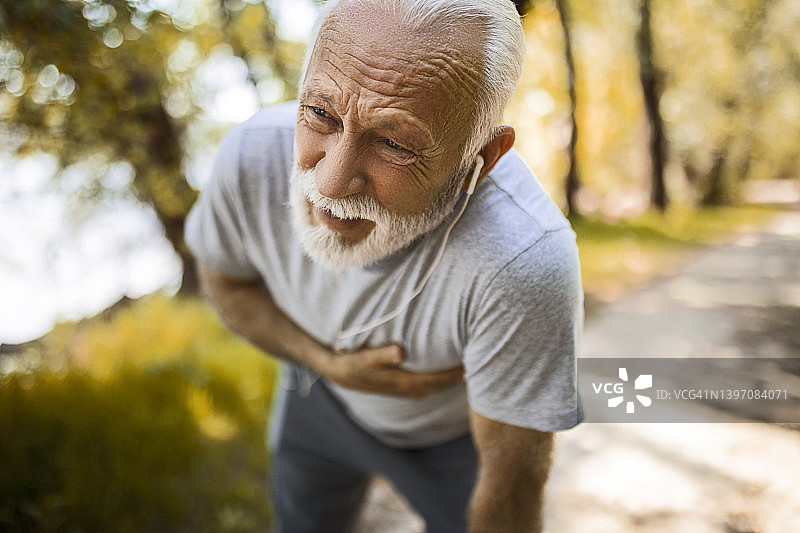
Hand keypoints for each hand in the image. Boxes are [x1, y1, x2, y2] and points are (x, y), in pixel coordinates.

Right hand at [323, 344, 463, 398]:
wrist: (339, 372)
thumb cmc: (352, 363)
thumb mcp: (363, 358)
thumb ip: (382, 355)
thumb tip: (400, 351)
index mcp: (405, 383)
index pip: (439, 380)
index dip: (457, 373)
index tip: (476, 361)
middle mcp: (411, 389)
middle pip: (444, 384)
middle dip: (462, 375)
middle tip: (485, 360)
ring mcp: (409, 388)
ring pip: (439, 385)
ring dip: (454, 376)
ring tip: (474, 361)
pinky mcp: (406, 384)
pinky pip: (432, 382)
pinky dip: (444, 376)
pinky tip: (452, 365)